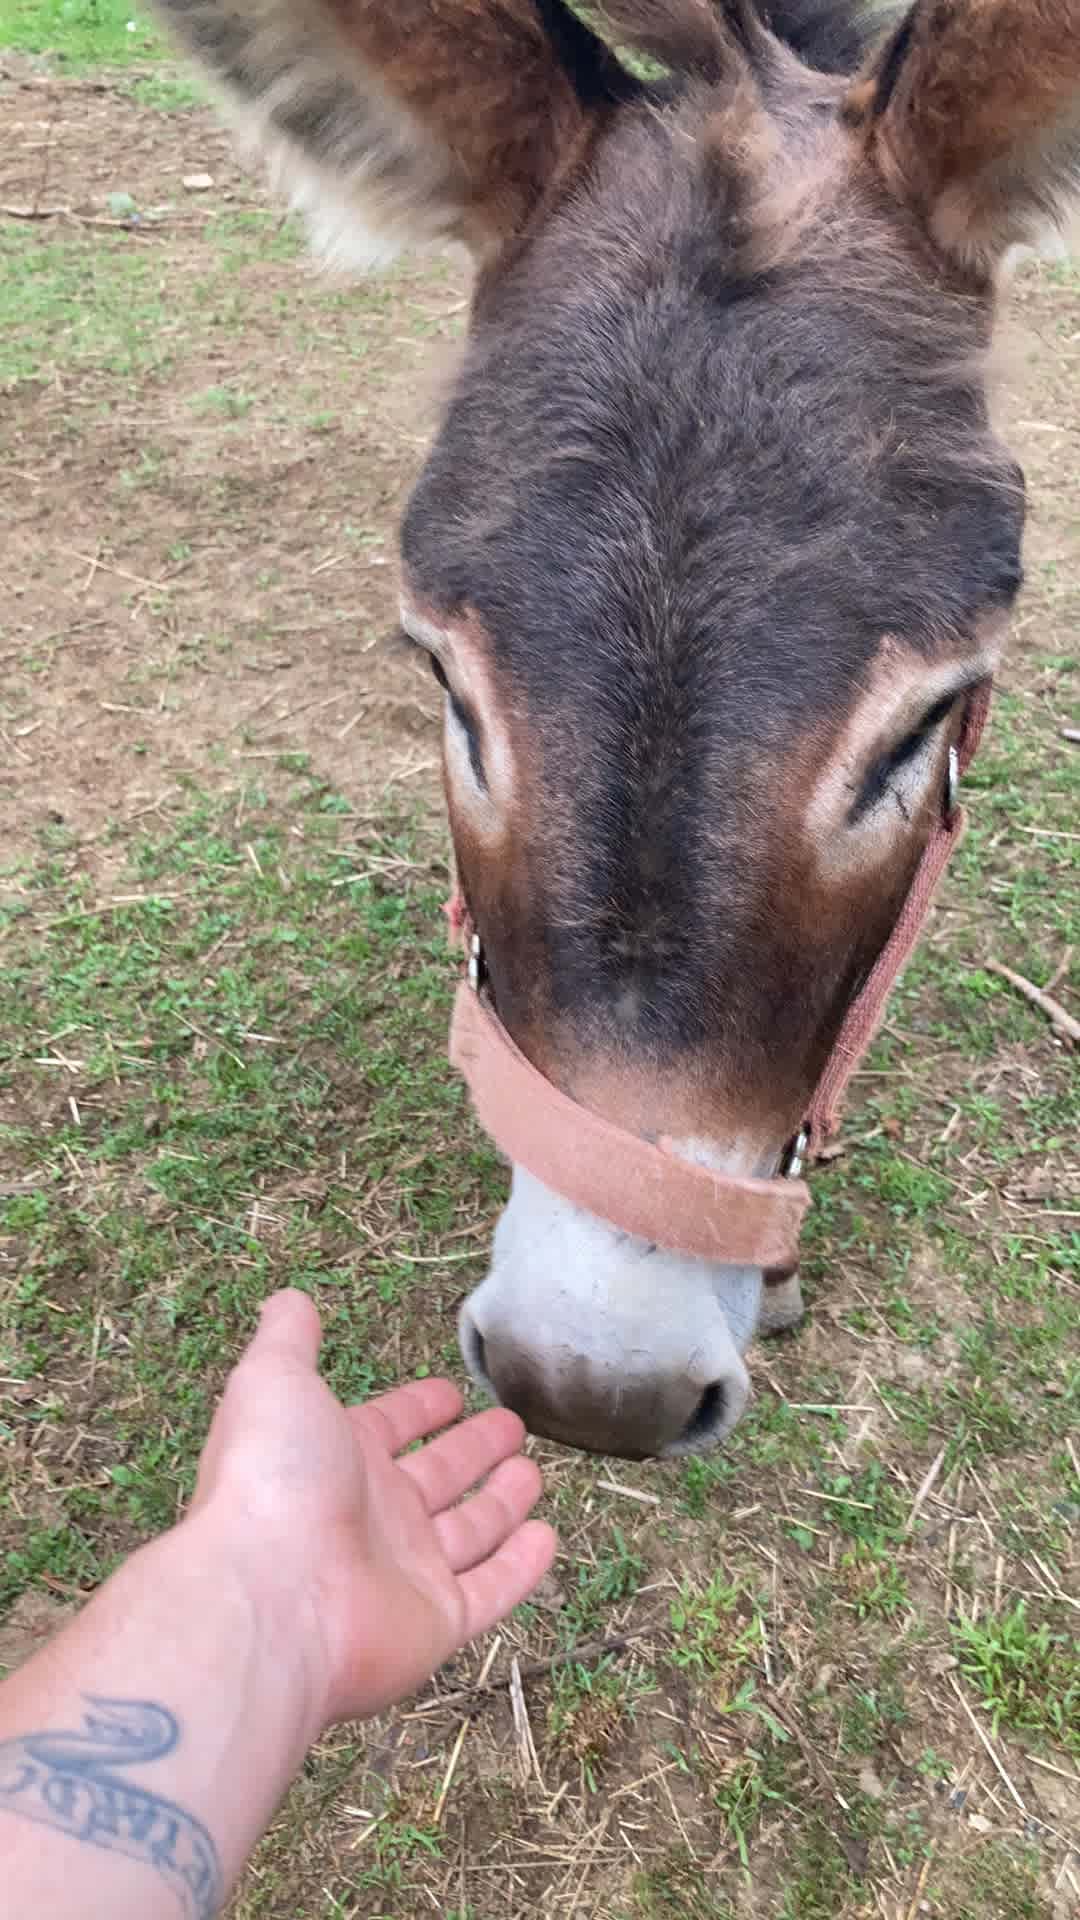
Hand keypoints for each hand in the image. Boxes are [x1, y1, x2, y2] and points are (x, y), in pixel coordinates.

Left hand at [188, 1290, 556, 1730]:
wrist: (271, 1599)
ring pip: (467, 1532)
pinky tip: (546, 1539)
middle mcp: (370, 1516)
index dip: (417, 1408)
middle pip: (435, 1476)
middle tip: (512, 1424)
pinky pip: (490, 1591)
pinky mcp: (437, 1622)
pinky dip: (520, 1568)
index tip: (450, 1393)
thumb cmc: (271, 1481)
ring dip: (501, 1502)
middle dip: (471, 1449)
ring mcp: (404, 1573)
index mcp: (335, 1459)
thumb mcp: (274, 1382)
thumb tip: (288, 1298)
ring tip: (534, 1473)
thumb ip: (288, 1340)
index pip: (387, 1427)